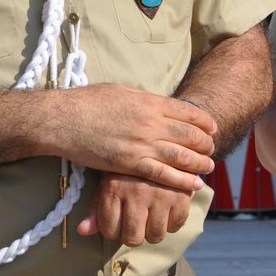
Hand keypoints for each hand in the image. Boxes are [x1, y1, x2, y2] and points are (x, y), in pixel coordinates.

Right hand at [49, 86, 216, 191]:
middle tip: (211, 148)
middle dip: (206, 143)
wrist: (64, 119)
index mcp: (150, 102)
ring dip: (199, 163)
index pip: (188, 112)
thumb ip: (143, 99)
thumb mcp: (121, 91)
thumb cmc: (88, 102)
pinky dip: (182, 181)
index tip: (211, 128)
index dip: (204, 122)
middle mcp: (151, 122)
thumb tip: (157, 104)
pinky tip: (194, 184)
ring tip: (208, 167)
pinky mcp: (130, 163)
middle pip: (190, 135)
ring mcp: (141, 144)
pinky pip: (164, 175)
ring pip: (182, 156)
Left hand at [78, 173, 192, 245]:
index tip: (117, 223)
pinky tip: (165, 210)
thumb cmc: (128, 167)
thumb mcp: (108, 181)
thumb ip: (96, 208)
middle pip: (133, 238)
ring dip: (152, 232)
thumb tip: (83, 231)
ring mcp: (161, 195)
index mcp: (114, 189)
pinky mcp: (181, 196)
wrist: (161, 142)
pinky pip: (176, 226)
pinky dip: (171, 223)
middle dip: (132, 235)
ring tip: (150, 218)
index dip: (113, 231)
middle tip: (134, 224)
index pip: (110, 231)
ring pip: (156, 236)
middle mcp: (137, 193)